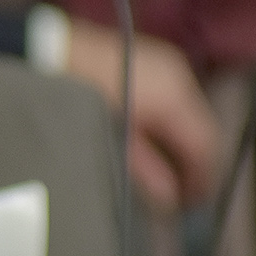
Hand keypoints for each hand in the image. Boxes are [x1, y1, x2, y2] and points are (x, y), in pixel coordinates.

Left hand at [64, 19, 221, 211]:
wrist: (51, 54)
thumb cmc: (79, 99)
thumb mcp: (113, 141)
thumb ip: (145, 170)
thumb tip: (168, 196)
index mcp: (173, 99)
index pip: (204, 145)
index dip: (202, 177)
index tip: (194, 200)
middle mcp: (179, 78)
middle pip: (202, 130)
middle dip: (194, 164)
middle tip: (184, 193)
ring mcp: (169, 67)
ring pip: (190, 116)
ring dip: (183, 146)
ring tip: (171, 175)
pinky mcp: (157, 62)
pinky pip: (177, 100)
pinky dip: (172, 126)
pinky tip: (160, 145)